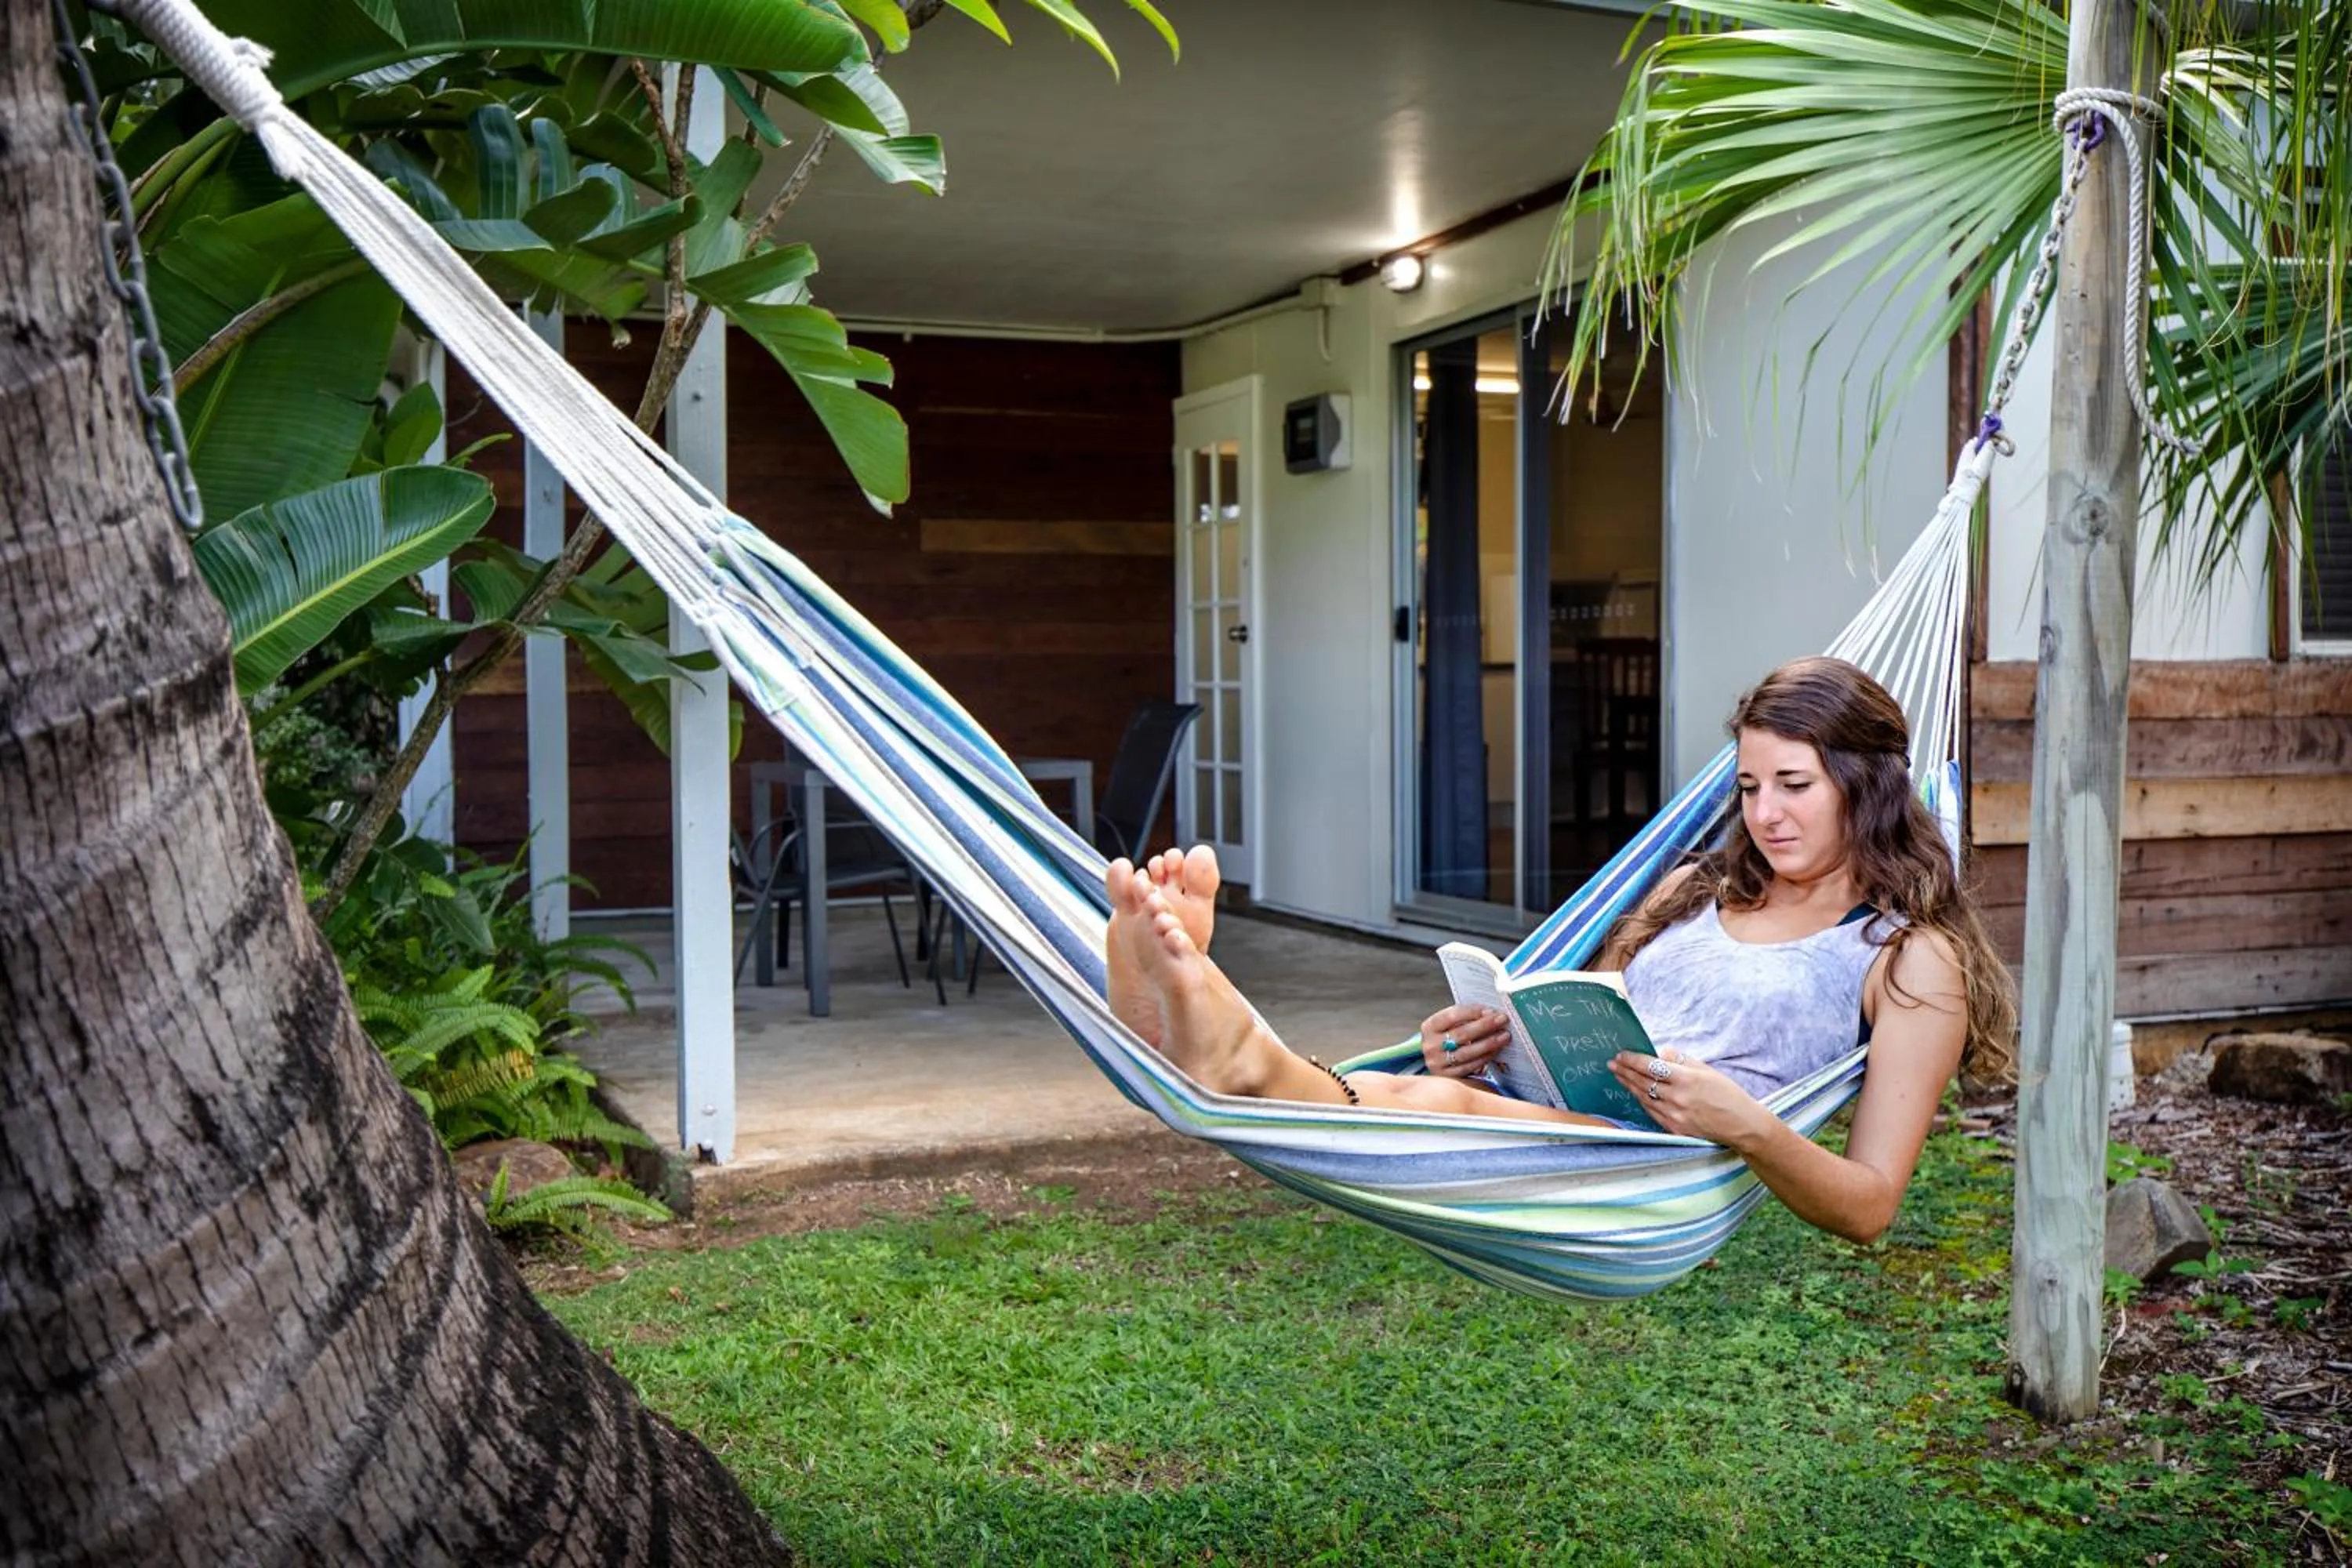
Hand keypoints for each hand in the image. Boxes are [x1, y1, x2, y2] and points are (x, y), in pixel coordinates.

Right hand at [1419, 1003, 1509, 1078]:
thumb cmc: (1446, 1037)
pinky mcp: (1447, 1076)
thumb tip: (1490, 1013)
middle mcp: (1430, 1045)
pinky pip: (1470, 1066)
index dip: (1473, 1012)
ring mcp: (1437, 1063)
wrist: (1436, 1059)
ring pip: (1467, 1052)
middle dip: (1485, 1025)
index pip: (1453, 1015)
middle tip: (1503, 1020)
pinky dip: (1485, 1057)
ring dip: (1489, 1043)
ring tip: (1504, 1036)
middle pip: (1462, 1034)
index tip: (1491, 1010)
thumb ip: (1464, 1018)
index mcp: (1429, 1026)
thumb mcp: (1448, 1025)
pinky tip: (1496, 1050)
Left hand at [1607, 1049, 1770, 1146]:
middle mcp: (1678, 1098)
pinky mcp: (1675, 1129)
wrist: (1742, 1125)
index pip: (1651, 1067)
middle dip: (1625, 1071)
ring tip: (1619, 1076)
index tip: (1621, 1055)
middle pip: (1643, 1082)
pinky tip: (1635, 1093)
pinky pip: (1652, 1113)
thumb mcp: (1707, 1070)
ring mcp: (1675, 1116)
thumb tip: (1661, 1053)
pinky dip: (1642, 1101)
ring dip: (1629, 1086)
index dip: (1633, 1060)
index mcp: (1686, 1079)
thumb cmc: (1727, 1094)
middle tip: (1612, 1064)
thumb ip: (1681, 1061)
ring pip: (1644, 1098)